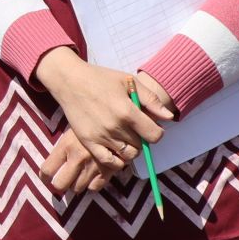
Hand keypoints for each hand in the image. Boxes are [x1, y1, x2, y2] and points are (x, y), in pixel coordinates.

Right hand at [32, 48, 168, 167]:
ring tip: (125, 137)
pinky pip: (109, 161)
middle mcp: (115, 126)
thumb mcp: (128, 82)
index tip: (149, 126)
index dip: (156, 132)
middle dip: (142, 138)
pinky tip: (117, 149)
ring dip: (131, 149)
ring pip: (128, 155)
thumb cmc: (100, 78)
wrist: (69, 80)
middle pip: (141, 146)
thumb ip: (151, 99)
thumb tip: (169, 117)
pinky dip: (117, 160)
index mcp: (127, 111)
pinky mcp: (88, 141)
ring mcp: (101, 136)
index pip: (155, 135)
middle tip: (134, 128)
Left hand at [40, 129, 123, 194]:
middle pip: (60, 184)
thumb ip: (62, 149)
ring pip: (77, 188)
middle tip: (62, 180)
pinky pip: (94, 187)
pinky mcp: (108, 170)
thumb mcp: (71, 132)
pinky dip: (91, 184)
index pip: (47, 170)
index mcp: (66, 145)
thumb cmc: (88, 124)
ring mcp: (93, 165)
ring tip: (77, 176)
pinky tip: (91, 176)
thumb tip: (51, 168)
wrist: (113, 120)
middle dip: (59, 184)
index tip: (45, 178)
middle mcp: (78, 157)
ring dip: (76, 184)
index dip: (43, 177)